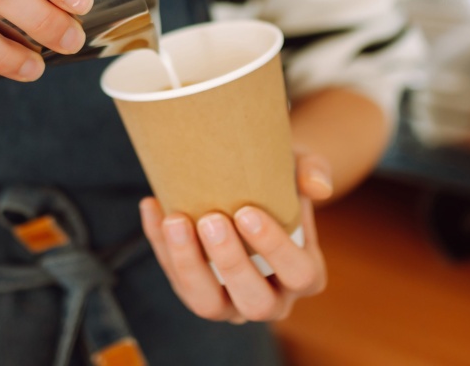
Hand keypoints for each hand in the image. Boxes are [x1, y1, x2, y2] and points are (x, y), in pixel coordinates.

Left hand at [139, 152, 331, 322]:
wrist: (250, 181)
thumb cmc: (280, 177)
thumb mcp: (300, 165)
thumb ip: (312, 170)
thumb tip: (317, 186)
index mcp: (305, 273)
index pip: (299, 273)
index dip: (274, 247)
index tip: (247, 211)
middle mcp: (271, 298)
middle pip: (255, 301)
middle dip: (230, 262)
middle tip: (211, 219)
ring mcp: (231, 302)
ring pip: (208, 305)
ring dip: (188, 265)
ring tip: (174, 221)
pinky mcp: (196, 290)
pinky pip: (174, 278)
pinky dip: (160, 246)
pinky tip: (153, 206)